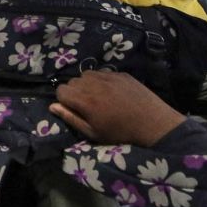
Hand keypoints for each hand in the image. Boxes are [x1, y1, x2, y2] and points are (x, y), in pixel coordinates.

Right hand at [51, 69, 184, 146]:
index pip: (61, 90)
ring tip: (99, 97)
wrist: (153, 124)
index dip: (64, 101)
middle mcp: (93, 83)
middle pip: (72, 81)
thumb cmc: (120, 133)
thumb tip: (53, 106)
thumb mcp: (93, 133)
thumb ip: (71, 118)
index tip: (74, 109)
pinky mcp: (121, 74)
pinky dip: (102, 81)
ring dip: (88, 84)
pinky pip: (103, 73)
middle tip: (87, 106)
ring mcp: (108, 76)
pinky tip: (113, 93)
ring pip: (87, 75)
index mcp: (85, 100)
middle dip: (75, 92)